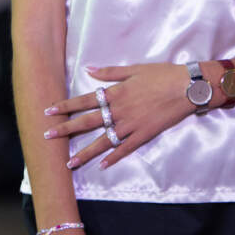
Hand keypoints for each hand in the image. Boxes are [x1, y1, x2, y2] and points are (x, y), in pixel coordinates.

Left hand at [42, 62, 193, 168]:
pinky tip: (103, 166)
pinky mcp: (144, 135)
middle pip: (87, 122)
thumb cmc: (162, 74)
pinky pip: (125, 149)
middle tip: (47, 137)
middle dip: (66, 130)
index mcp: (115, 93)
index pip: (84, 100)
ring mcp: (131, 125)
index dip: (65, 106)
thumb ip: (110, 72)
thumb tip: (89, 69)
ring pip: (103, 141)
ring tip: (69, 163)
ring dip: (84, 153)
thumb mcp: (134, 69)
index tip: (49, 111)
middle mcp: (119, 110)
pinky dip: (113, 158)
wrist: (187, 87)